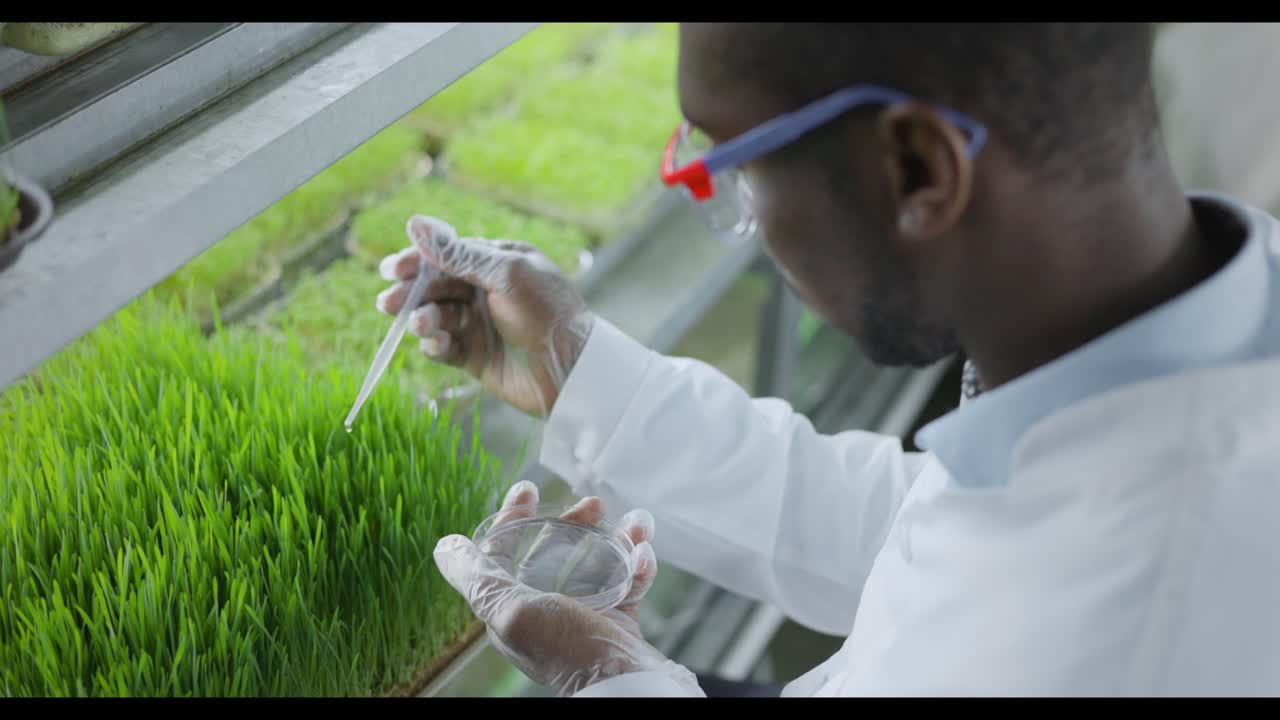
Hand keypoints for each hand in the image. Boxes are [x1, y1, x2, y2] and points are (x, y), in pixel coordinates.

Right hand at [376, 215, 594, 416]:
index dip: (418, 261)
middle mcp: (487, 290)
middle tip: (388, 303)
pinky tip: (437, 345)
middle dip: (411, 293)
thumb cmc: (547, 313)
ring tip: (423, 325)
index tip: (394, 270)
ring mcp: (481, 324)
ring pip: (436, 316)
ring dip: (422, 320)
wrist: (572, 371)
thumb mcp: (505, 274)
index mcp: (499, 262)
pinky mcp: (476, 356)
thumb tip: (414, 223)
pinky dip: (435, 345)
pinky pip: (443, 347)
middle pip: (436, 286)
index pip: (448, 255)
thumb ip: (458, 253)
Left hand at [433, 481, 702, 696]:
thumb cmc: (569, 649)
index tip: (528, 489)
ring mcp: (585, 616)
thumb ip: (479, 578)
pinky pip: (629, 582)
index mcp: (513, 609)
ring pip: (598, 562)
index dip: (510, 519)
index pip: (502, 555)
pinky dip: (638, 564)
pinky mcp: (619, 621)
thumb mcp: (513, 610)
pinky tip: (646, 553)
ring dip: (616, 537)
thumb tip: (443, 548)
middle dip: (572, 522)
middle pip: (554, 553)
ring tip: (635, 523)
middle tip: (593, 504)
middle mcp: (546, 611)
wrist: (628, 685)